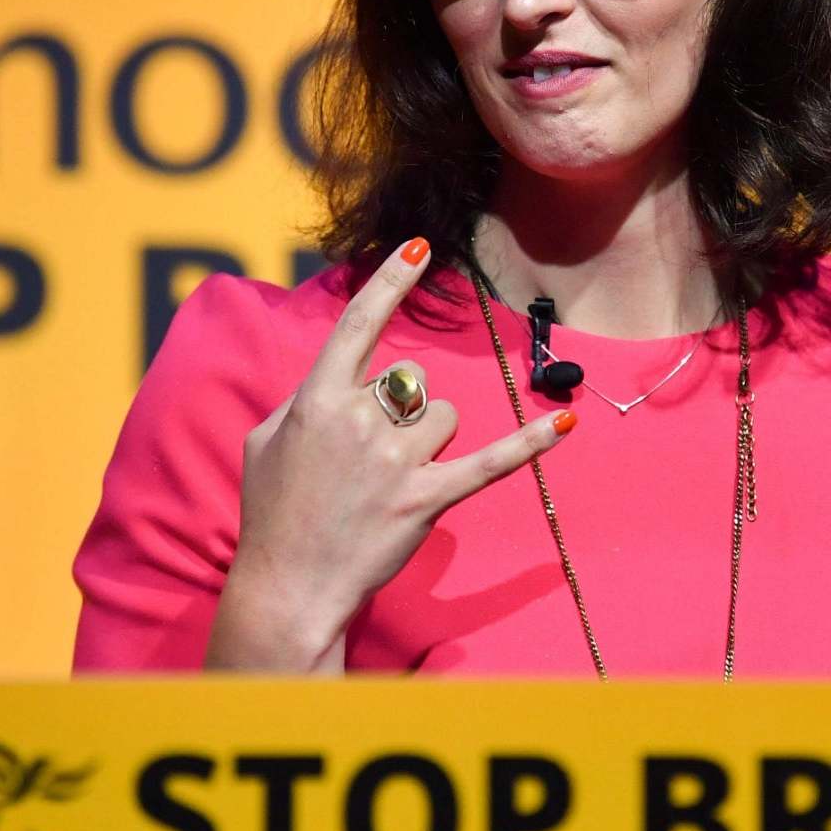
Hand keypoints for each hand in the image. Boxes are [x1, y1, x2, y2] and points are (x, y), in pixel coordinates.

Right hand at [211, 238, 572, 666]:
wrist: (289, 584)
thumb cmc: (274, 513)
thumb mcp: (265, 442)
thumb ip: (303, 401)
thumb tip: (337, 382)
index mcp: (318, 400)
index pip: (359, 324)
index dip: (390, 281)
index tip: (419, 246)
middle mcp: (361, 421)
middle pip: (414, 381)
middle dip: (404, 410)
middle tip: (372, 457)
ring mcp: (397, 461)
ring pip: (445, 416)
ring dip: (430, 441)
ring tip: (393, 480)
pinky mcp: (428, 497)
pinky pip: (490, 463)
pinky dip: (529, 445)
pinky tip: (564, 423)